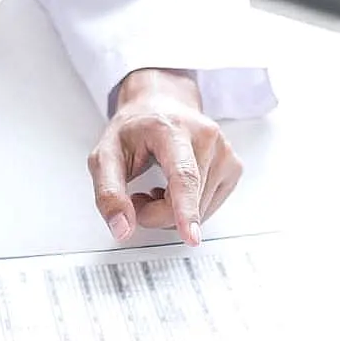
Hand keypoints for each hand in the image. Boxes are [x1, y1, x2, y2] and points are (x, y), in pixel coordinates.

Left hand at [88, 68, 242, 246]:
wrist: (162, 104)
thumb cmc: (136, 129)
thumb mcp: (105, 156)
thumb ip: (109, 194)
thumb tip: (122, 228)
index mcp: (172, 129)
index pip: (183, 176)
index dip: (185, 210)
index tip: (192, 236)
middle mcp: (206, 137)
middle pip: (185, 202)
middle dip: (156, 213)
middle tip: (138, 197)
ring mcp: (225, 152)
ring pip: (199, 211)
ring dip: (172, 212)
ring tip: (158, 188)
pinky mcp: (234, 167)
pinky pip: (209, 208)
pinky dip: (189, 208)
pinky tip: (177, 189)